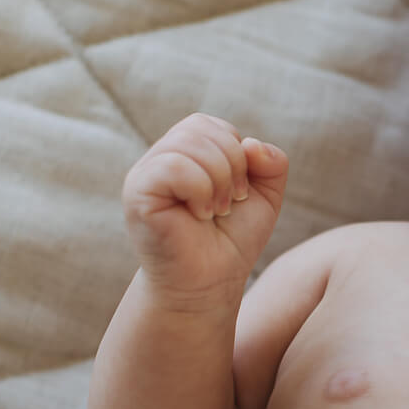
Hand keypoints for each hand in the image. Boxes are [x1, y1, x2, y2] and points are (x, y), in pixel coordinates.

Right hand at [123, 113, 287, 303]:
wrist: (210, 283)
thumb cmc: (231, 240)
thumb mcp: (265, 196)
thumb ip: (272, 162)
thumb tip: (252, 143)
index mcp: (185, 152)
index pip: (213, 126)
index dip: (238, 155)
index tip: (239, 194)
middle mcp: (160, 157)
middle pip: (201, 129)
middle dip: (231, 167)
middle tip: (228, 206)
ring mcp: (144, 173)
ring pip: (188, 144)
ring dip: (218, 182)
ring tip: (214, 213)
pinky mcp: (136, 192)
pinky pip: (174, 166)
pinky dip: (199, 191)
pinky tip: (198, 215)